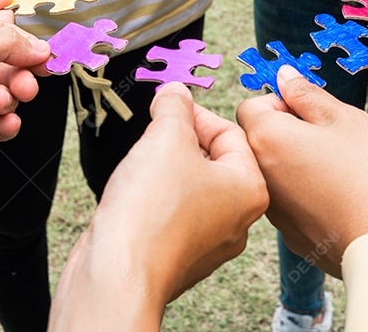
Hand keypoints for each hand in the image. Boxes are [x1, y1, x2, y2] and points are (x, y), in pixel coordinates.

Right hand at [50, 85, 266, 329]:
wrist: (117, 274)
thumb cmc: (151, 215)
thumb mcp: (165, 138)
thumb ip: (174, 108)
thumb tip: (175, 94)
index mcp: (250, 190)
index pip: (231, 134)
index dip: (196, 114)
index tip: (171, 106)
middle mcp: (236, 220)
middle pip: (212, 160)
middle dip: (180, 141)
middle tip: (155, 132)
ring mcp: (207, 242)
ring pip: (190, 187)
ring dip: (165, 168)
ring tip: (142, 164)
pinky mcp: (178, 255)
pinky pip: (171, 213)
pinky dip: (154, 198)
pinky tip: (135, 195)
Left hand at [237, 67, 367, 278]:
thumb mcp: (342, 117)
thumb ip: (306, 93)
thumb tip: (283, 75)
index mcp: (265, 139)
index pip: (251, 106)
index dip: (280, 102)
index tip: (310, 112)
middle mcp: (258, 175)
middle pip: (260, 140)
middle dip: (287, 132)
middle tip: (328, 139)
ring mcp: (271, 209)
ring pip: (276, 172)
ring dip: (296, 163)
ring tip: (337, 169)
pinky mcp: (289, 233)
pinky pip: (290, 202)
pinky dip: (306, 194)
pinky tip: (339, 197)